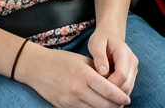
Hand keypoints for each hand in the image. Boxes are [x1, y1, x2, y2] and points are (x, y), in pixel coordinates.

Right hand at [16, 42, 131, 107]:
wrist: (36, 68)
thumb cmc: (61, 61)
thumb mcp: (82, 60)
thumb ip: (98, 72)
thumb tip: (114, 84)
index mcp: (84, 74)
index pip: (108, 90)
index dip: (120, 97)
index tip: (127, 99)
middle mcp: (77, 89)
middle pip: (104, 105)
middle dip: (115, 106)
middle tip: (121, 104)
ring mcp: (69, 100)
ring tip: (111, 106)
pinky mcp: (63, 107)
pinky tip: (96, 107)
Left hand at [87, 27, 137, 95]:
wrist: (110, 35)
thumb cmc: (102, 39)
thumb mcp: (96, 44)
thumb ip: (99, 57)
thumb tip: (103, 72)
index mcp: (124, 54)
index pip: (122, 75)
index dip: (110, 83)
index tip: (97, 84)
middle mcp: (132, 63)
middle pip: (127, 85)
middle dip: (112, 91)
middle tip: (97, 90)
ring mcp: (134, 69)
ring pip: (128, 89)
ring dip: (115, 93)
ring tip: (101, 90)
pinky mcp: (131, 75)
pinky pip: (126, 88)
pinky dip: (117, 92)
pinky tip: (106, 90)